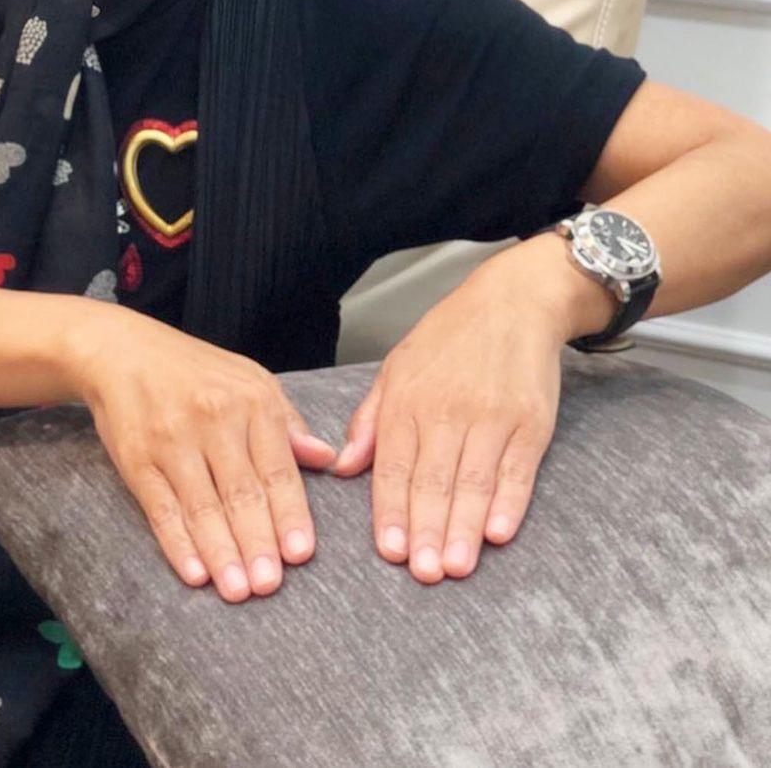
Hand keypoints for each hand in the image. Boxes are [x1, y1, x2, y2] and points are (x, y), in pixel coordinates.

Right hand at [74, 306, 338, 602]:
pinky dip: (178, 543)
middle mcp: (214, 419)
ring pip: (203, 506)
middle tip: (270, 584)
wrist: (124, 351)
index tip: (301, 553)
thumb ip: (287, 422)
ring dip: (221, 552)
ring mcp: (173, 440)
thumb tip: (326, 458)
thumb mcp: (250, 380)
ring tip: (238, 591)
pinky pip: (161, 508)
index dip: (290, 513)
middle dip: (258, 542)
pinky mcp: (137, 459)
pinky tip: (194, 573)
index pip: (277, 469)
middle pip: (241, 492)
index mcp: (252, 401)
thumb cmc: (196, 371)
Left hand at [329, 269, 565, 582]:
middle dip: (426, 529)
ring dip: (464, 527)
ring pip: (474, 480)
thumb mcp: (397, 368)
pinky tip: (499, 533)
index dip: (391, 510)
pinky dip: (510, 502)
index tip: (388, 550)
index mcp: (408, 400)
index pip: (394, 465)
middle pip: (434, 479)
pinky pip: (518, 469)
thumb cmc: (448, 339)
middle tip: (422, 573)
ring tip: (456, 567)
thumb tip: (344, 468)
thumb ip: (370, 421)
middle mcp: (447, 410)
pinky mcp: (531, 421)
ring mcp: (492, 416)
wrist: (512, 302)